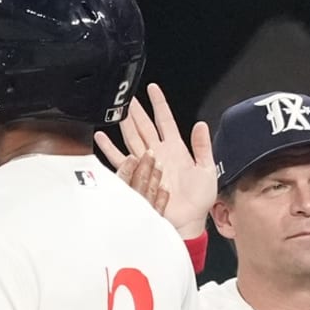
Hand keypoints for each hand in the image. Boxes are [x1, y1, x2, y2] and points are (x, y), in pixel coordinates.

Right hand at [96, 83, 216, 238]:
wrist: (188, 220)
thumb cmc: (199, 200)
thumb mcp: (207, 169)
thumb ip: (203, 146)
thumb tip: (201, 125)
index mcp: (176, 149)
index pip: (166, 120)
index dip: (159, 104)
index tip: (152, 89)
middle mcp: (159, 154)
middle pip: (144, 126)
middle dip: (136, 110)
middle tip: (128, 96)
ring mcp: (147, 164)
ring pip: (132, 138)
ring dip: (124, 125)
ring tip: (116, 111)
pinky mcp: (138, 176)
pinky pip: (121, 160)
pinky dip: (110, 149)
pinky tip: (102, 138)